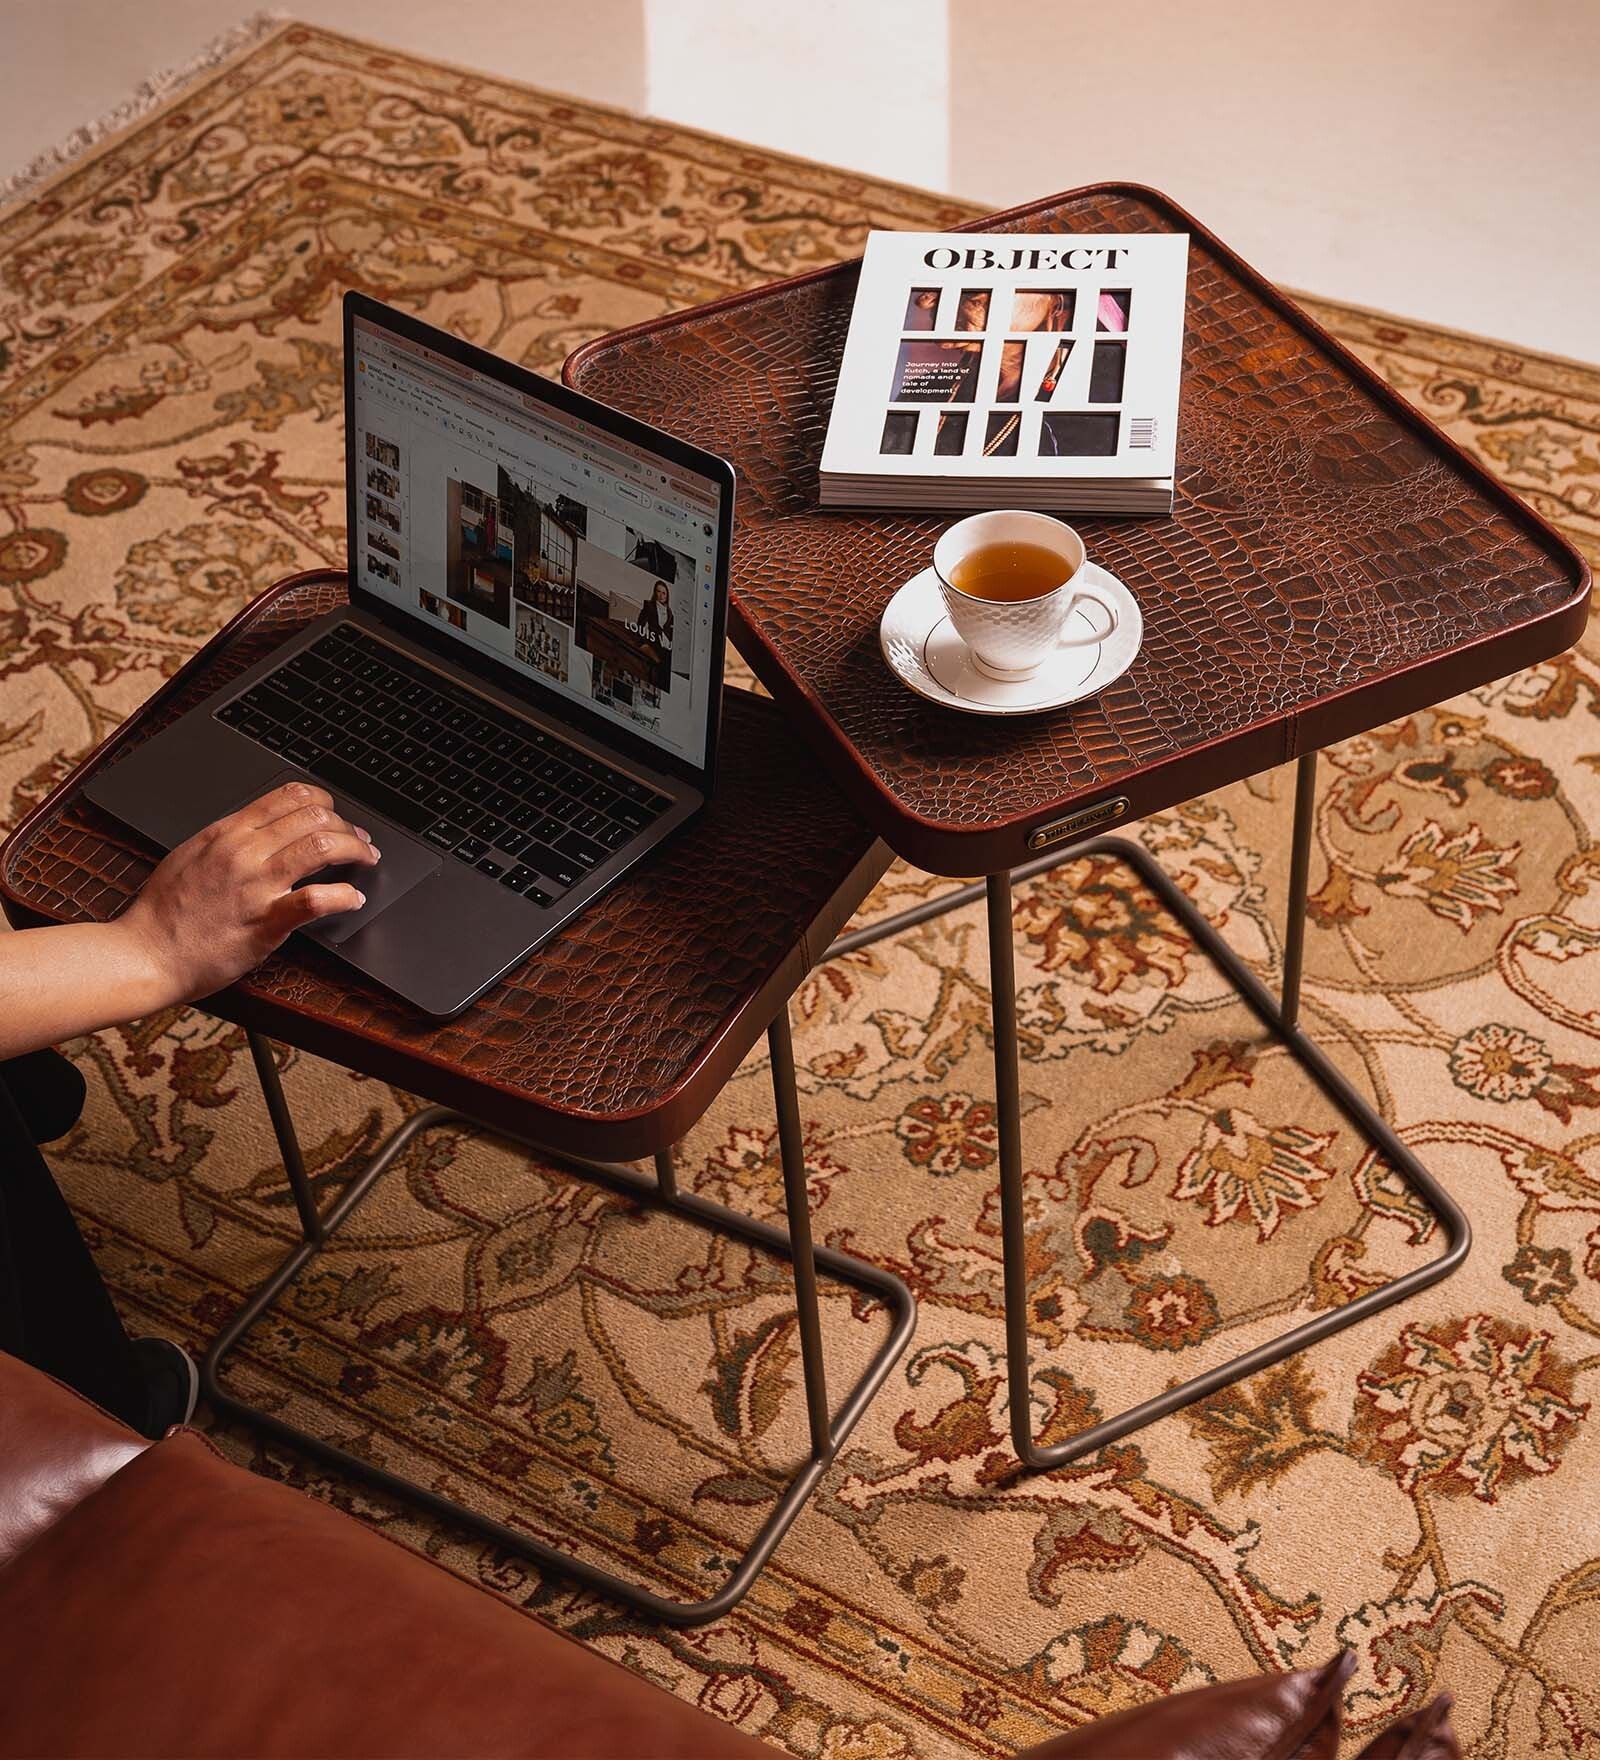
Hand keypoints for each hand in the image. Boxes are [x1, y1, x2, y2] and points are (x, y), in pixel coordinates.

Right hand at [117, 780, 381, 1003]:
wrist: (146, 953)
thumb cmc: (165, 911)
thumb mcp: (192, 853)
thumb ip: (229, 837)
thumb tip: (261, 827)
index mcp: (229, 832)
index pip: (289, 796)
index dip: (325, 802)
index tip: (336, 816)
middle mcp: (245, 851)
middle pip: (314, 817)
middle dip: (348, 826)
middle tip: (361, 841)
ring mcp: (257, 886)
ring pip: (322, 847)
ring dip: (356, 850)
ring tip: (367, 860)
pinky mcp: (266, 923)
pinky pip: (315, 900)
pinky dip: (344, 897)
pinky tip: (354, 899)